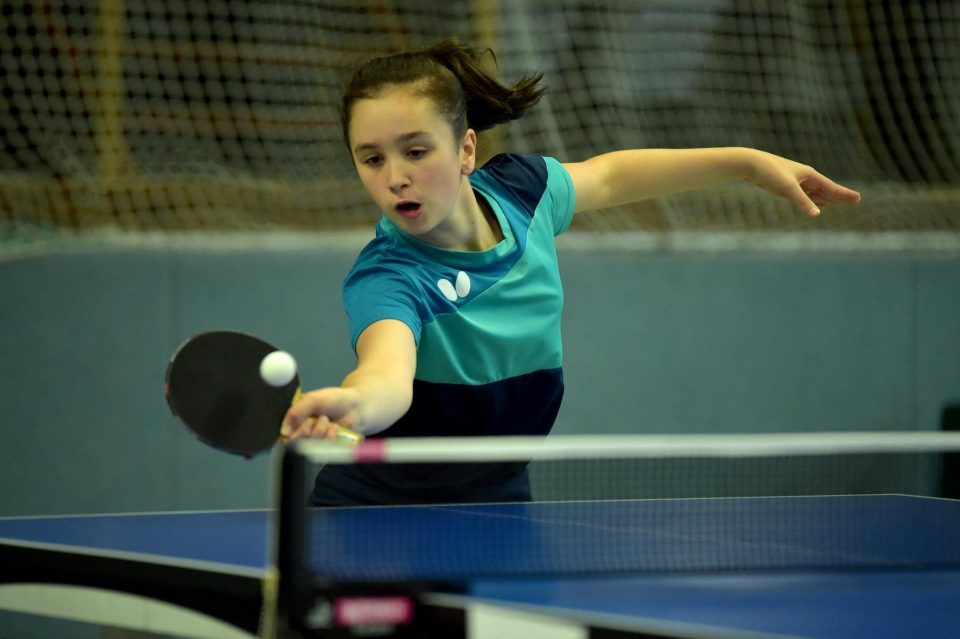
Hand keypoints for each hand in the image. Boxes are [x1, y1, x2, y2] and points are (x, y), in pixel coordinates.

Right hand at [281, 386, 360, 442]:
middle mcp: (302, 433)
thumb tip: (284, 432)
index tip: (306, 422)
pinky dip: (329, 439)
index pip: (284, 435)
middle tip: (321, 419)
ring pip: (308, 448)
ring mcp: (314, 442)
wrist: (357, 406)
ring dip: (320, 432)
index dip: (293, 432)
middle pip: (294, 445)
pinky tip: (334, 428)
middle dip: (307, 432)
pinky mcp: (326, 450)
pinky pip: (322, 452)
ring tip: (328, 420)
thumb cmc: (335, 400)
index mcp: (295, 420)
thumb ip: (296, 412)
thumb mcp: (312, 399)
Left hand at [746, 150, 860, 217]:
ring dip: (828, 198)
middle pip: (826, 189)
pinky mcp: (785, 186)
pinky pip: (805, 194)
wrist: (750, 164)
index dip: (844, 194)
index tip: (858, 198)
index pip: (831, 187)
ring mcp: (795, 182)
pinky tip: (817, 203)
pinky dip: (813, 199)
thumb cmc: (769, 172)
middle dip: (840, 195)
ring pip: (816, 192)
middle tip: (856, 200)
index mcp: (809, 174)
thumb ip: (803, 202)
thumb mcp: (787, 188)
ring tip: (840, 201)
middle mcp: (804, 177)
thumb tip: (817, 215)